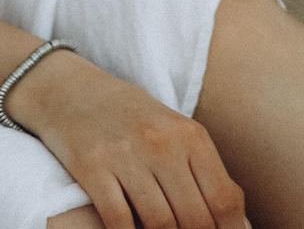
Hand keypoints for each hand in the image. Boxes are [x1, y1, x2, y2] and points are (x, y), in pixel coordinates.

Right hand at [12, 48, 246, 227]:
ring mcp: (124, 154)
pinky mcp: (90, 166)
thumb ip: (204, 172)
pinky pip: (119, 220)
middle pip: (194, 218)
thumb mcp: (173, 131)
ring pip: (159, 223)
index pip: (224, 202)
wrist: (65, 88)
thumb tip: (238, 224)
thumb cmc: (127, 116)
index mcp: (190, 135)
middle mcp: (160, 143)